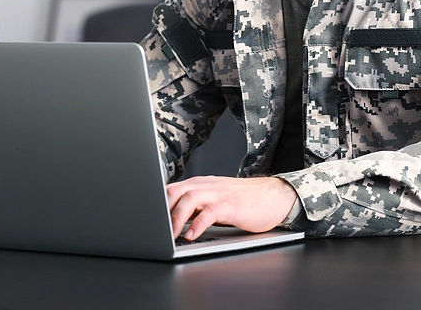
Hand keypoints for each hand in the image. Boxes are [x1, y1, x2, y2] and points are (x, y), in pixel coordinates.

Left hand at [166, 176, 297, 240]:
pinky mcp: (232, 205)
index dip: (156, 203)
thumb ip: (196, 206)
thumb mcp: (215, 200)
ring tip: (169, 234)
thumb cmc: (244, 201)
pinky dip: (198, 223)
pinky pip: (210, 212)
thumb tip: (172, 219)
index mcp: (201, 184)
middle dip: (161, 209)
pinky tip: (191, 235)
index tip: (146, 219)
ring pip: (190, 198)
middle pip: (175, 191)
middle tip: (153, 228)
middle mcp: (207, 185)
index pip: (171, 189)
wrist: (274, 197)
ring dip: (176, 217)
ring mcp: (219, 194)